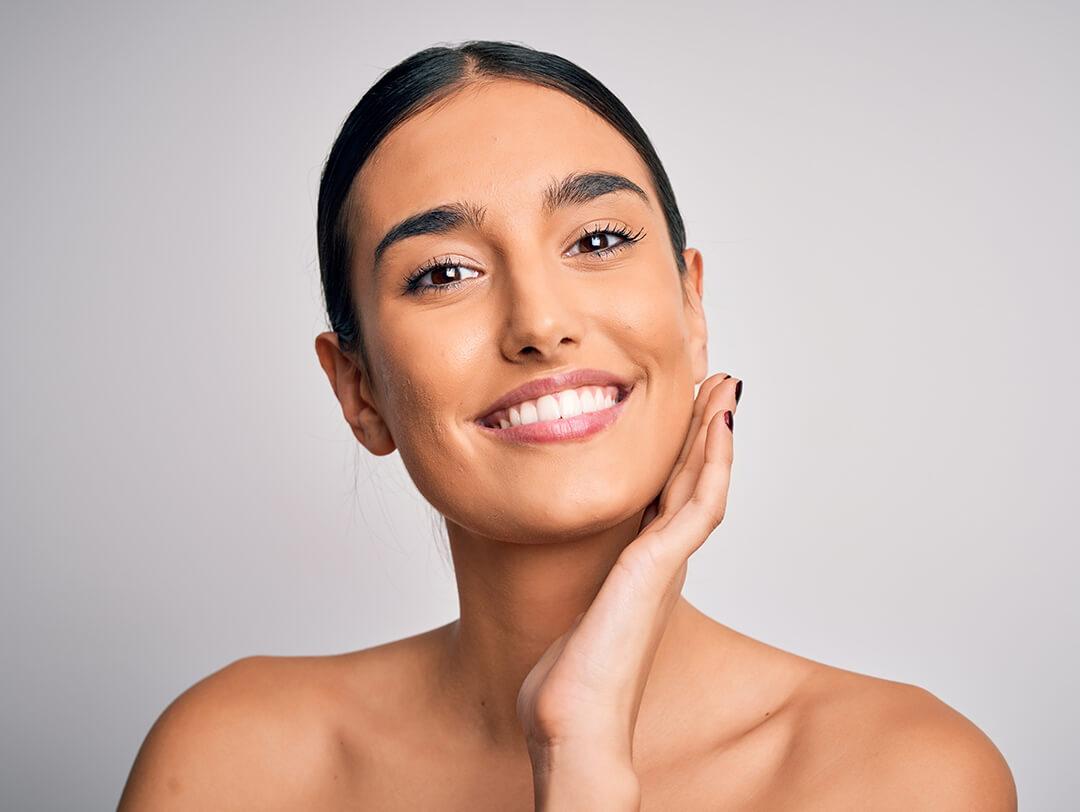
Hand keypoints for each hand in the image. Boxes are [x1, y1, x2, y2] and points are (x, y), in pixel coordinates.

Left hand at [516, 373, 739, 776]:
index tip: (686, 408)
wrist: (574, 727)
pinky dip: (711, 461)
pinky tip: (716, 423)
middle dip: (704, 427)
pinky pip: (697, 503)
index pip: (668, 491)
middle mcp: (661, 561)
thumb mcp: (572, 610)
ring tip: (723, 387)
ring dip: (715, 432)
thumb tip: (566, 570)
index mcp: (643, 567)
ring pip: (703, 482)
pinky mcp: (657, 568)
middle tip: (717, 381)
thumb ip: (581, 582)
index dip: (682, 448)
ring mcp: (664, 564)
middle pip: (693, 478)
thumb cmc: (569, 682)